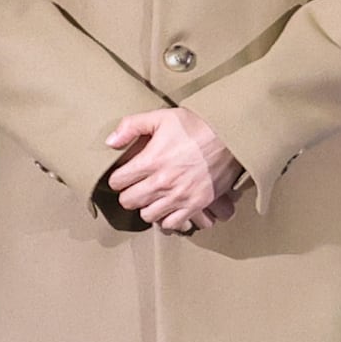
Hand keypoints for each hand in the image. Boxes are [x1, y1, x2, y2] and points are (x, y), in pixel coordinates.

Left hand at [105, 107, 244, 233]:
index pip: (117, 182)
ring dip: (146, 207)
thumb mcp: (162, 117)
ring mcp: (179, 197)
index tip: (125, 174)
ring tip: (152, 198)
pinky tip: (168, 208)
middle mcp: (162, 183)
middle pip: (128, 201)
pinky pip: (172, 224)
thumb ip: (131, 126)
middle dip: (129, 193)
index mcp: (150, 161)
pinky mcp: (195, 205)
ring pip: (147, 216)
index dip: (118, 177)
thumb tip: (110, 142)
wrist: (230, 137)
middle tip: (136, 186)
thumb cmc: (196, 126)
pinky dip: (167, 219)